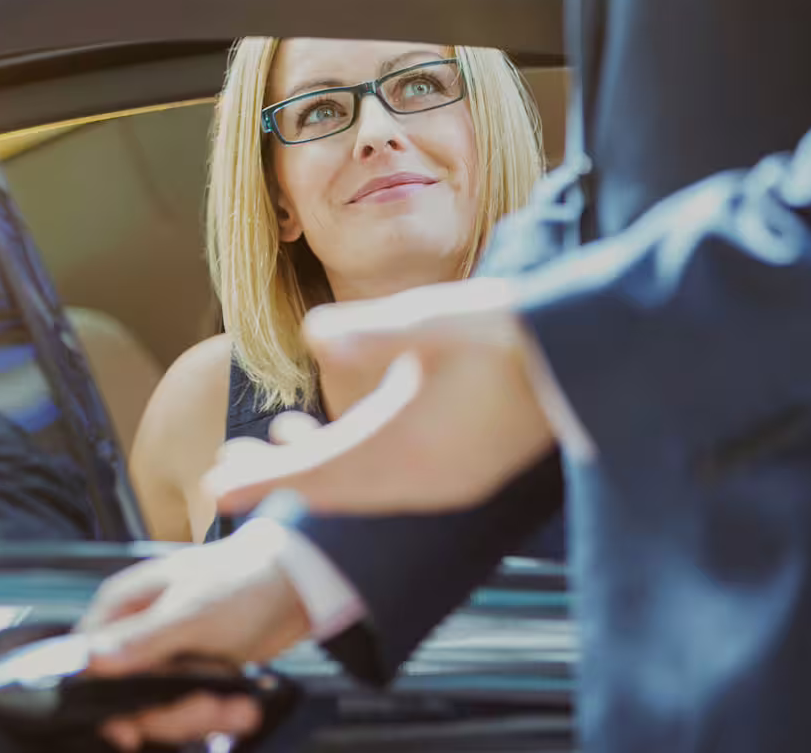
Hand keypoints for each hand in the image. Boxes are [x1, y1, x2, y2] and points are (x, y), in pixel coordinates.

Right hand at [75, 530, 310, 750]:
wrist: (296, 584)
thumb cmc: (243, 580)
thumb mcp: (192, 612)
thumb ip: (141, 639)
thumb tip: (92, 659)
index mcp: (123, 607)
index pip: (90, 663)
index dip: (105, 700)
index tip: (130, 729)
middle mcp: (137, 633)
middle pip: (126, 697)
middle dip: (170, 713)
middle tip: (208, 708)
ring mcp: (165, 656)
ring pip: (159, 708)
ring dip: (199, 717)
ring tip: (235, 708)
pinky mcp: (191, 673)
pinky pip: (188, 708)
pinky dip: (215, 714)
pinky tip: (239, 708)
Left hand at [207, 278, 554, 515]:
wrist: (595, 360)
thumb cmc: (519, 332)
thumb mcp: (442, 320)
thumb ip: (375, 332)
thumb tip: (315, 334)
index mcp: (414, 449)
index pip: (321, 473)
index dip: (266, 480)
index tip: (215, 491)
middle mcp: (426, 480)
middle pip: (333, 490)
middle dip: (277, 484)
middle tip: (220, 483)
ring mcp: (447, 481)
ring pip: (361, 488)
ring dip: (313, 474)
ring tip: (268, 453)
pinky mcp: (463, 471)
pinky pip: (390, 481)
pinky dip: (352, 466)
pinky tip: (328, 438)